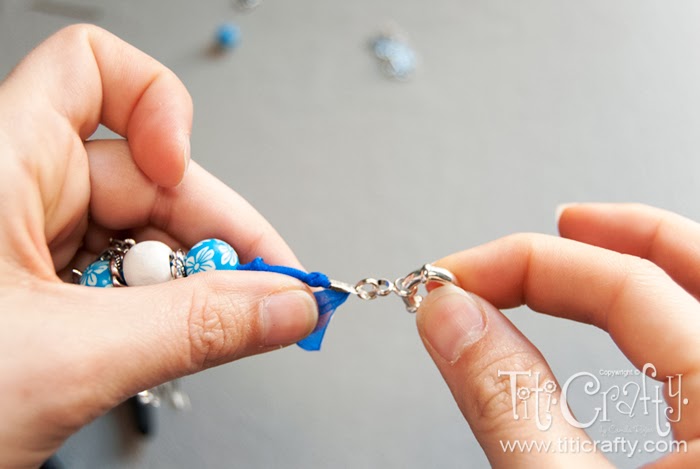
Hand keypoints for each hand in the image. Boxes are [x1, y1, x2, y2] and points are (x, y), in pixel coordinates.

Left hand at [0, 25, 316, 466]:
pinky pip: (124, 279)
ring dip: (190, 285)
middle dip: (213, 237)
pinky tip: (165, 342)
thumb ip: (196, 328)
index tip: (191, 174)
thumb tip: (284, 305)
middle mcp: (11, 191)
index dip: (160, 108)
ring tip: (211, 332)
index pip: (95, 72)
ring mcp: (25, 243)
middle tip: (264, 293)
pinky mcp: (38, 289)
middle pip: (147, 176)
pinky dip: (159, 312)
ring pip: (143, 235)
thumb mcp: (69, 359)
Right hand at [417, 203, 699, 466]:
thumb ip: (509, 402)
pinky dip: (653, 318)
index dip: (531, 264)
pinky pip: (696, 349)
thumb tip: (452, 318)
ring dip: (643, 263)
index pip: (630, 286)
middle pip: (694, 269)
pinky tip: (621, 320)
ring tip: (584, 246)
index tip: (457, 277)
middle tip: (550, 225)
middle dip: (612, 236)